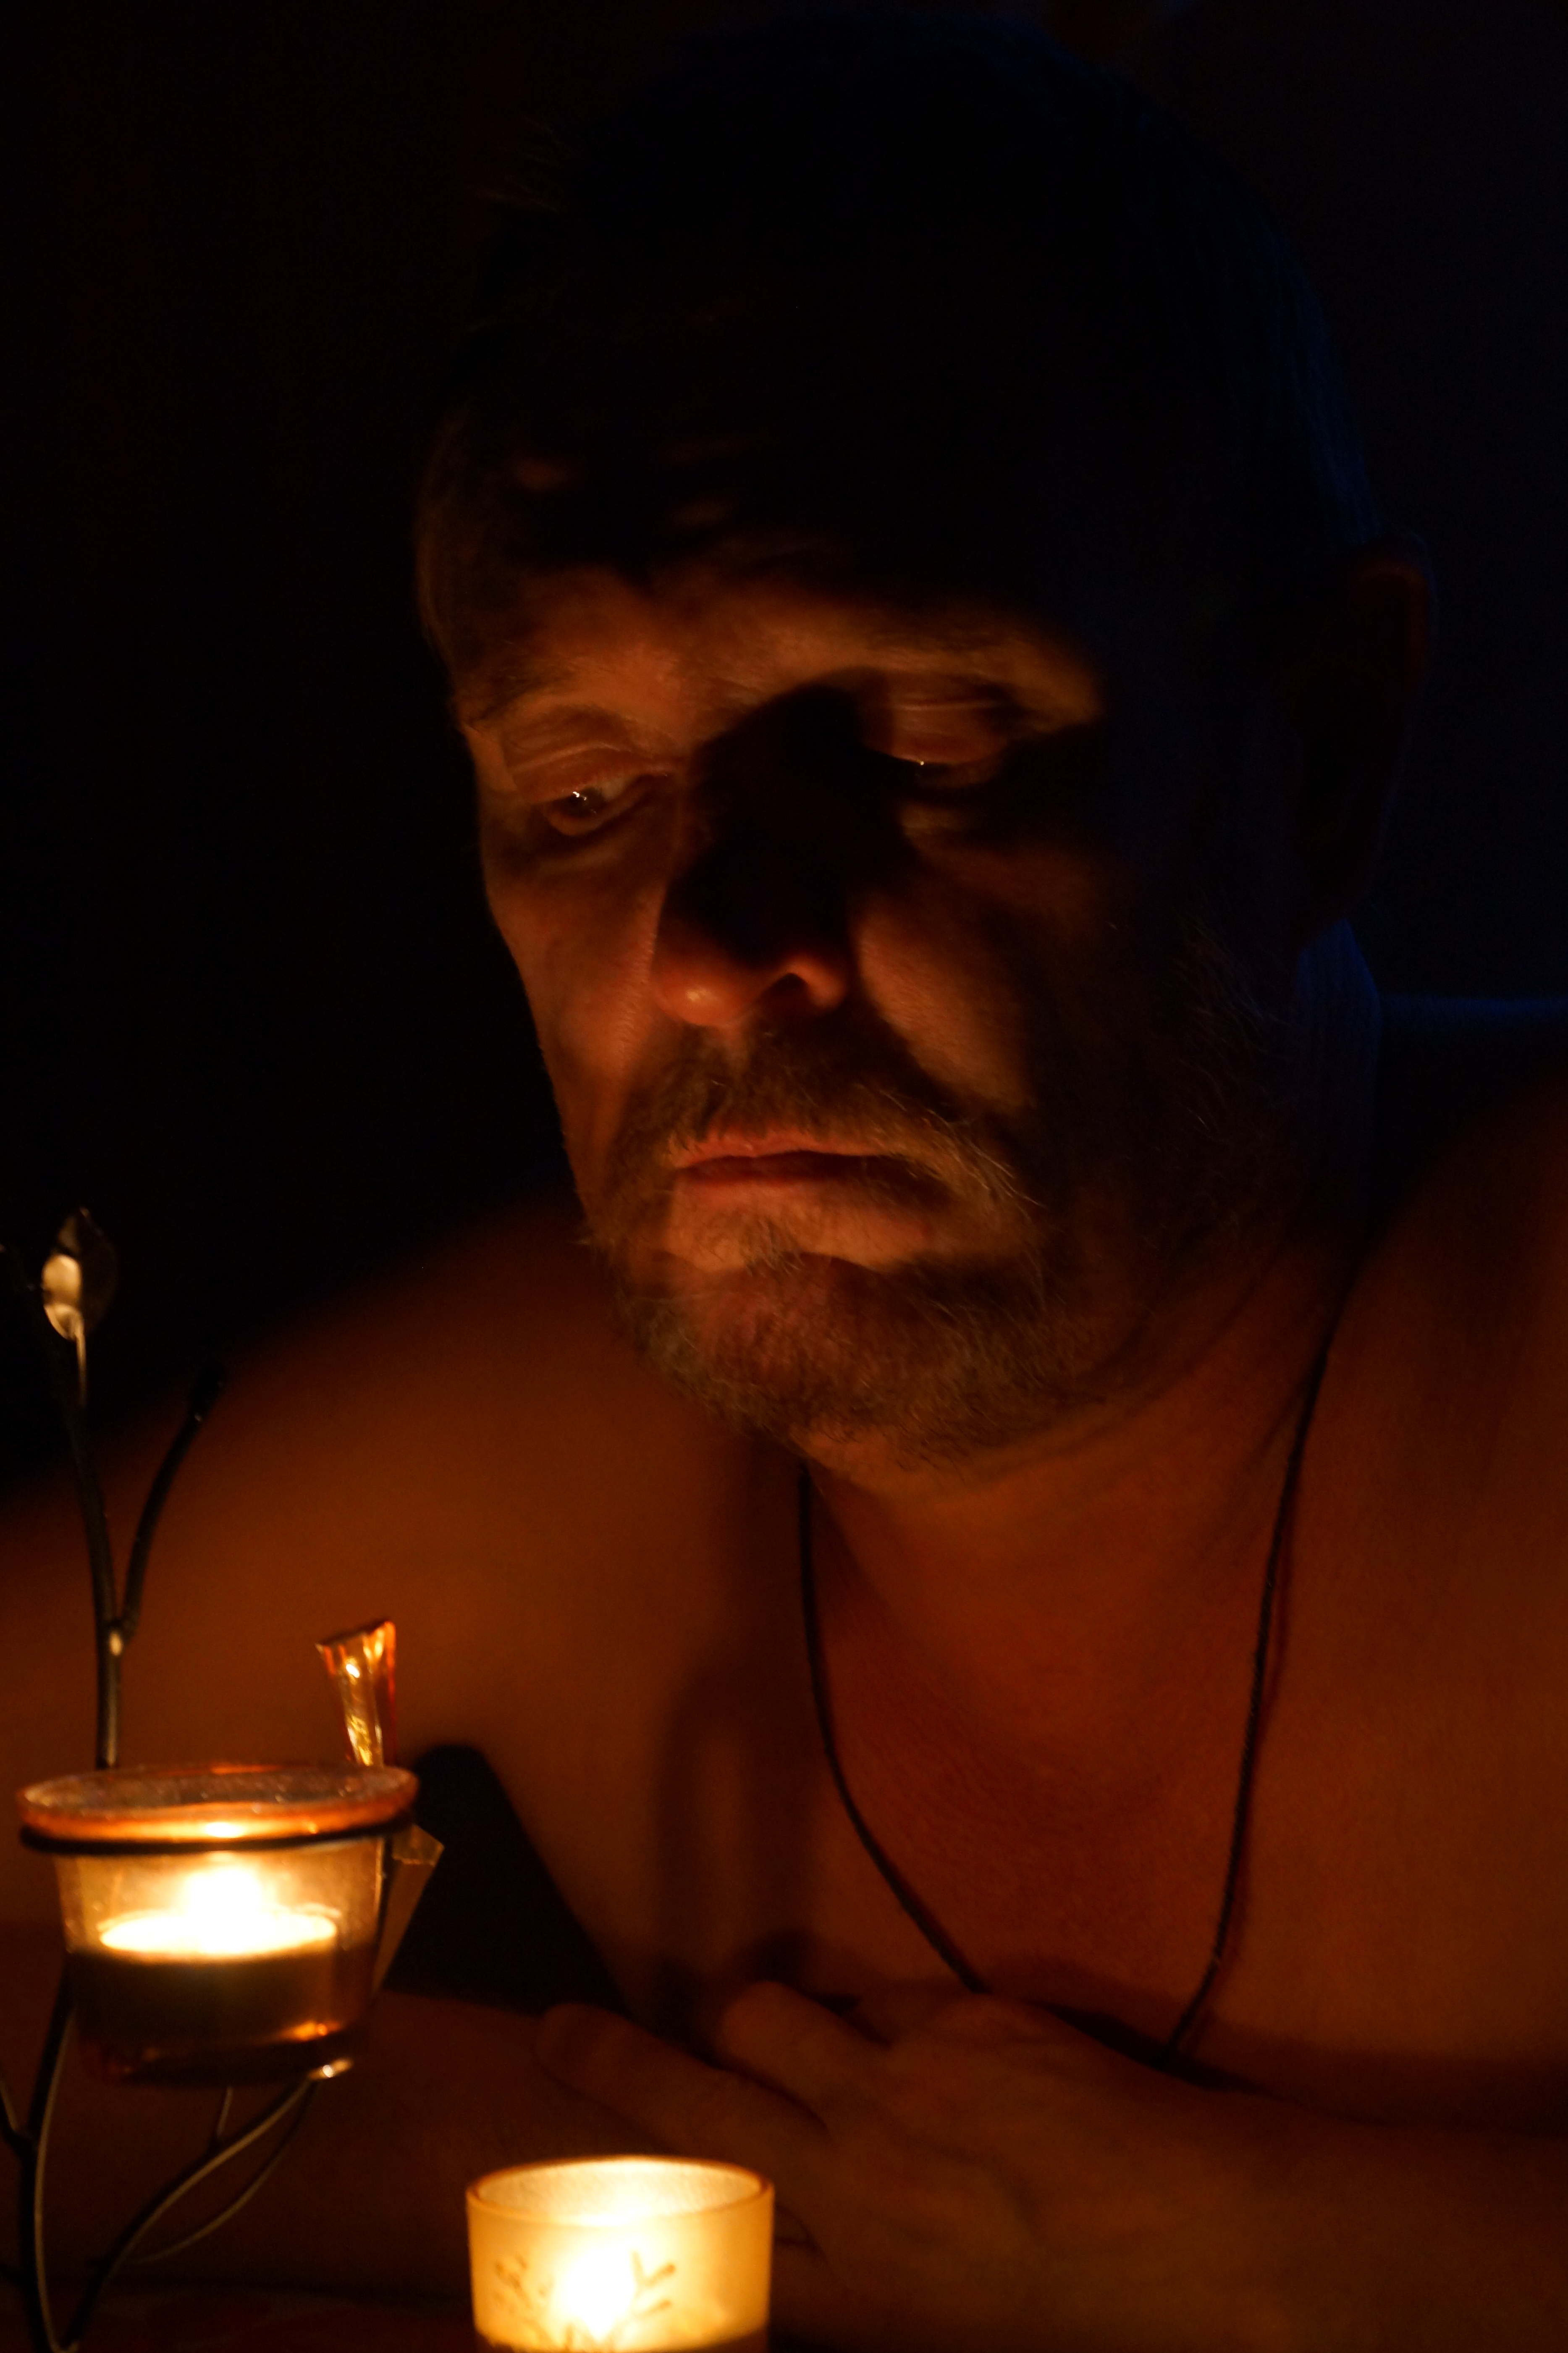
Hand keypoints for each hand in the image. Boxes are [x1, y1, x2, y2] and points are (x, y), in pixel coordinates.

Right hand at [534, 1981, 1292, 2351]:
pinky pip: (872, 1995)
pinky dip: (860, 2014)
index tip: (552, 2174)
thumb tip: (776, 2240)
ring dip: (747, 2022)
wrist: (1219, 2243)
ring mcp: (904, 2084)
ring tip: (756, 2035)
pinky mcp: (965, 2019)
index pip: (684, 2227)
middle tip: (562, 2027)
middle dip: (610, 2059)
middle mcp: (852, 2178)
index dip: (607, 2187)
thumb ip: (845, 2288)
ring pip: (765, 2015)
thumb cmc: (1086, 2326)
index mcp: (846, 2289)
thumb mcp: (936, 2337)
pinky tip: (895, 2042)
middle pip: (688, 2100)